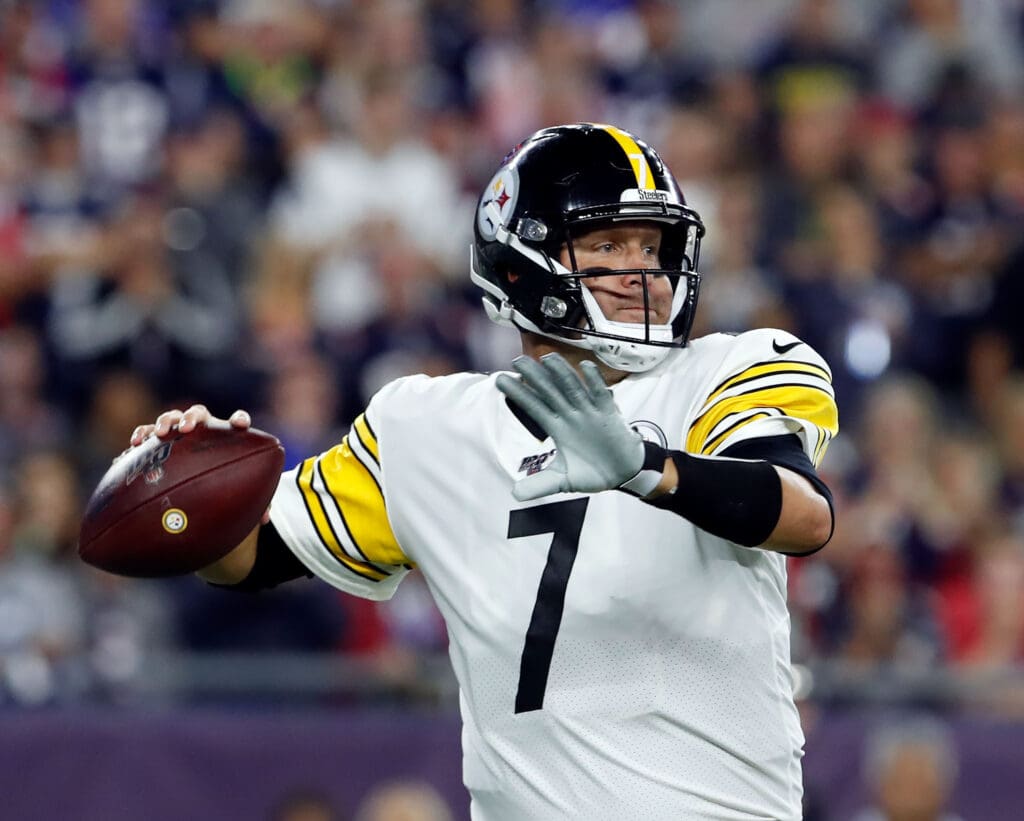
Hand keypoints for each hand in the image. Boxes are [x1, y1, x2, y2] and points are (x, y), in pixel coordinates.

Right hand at [129, 405, 269, 524]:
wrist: (197, 478)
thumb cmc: (223, 482)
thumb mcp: (237, 491)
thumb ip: (253, 500)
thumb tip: (264, 520)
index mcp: (226, 436)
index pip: (236, 421)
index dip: (238, 419)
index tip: (240, 425)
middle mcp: (202, 429)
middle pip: (198, 413)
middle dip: (191, 418)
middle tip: (186, 429)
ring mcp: (178, 432)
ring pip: (171, 417)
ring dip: (164, 422)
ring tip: (159, 434)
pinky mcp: (158, 440)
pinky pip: (147, 432)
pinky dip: (142, 434)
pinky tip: (134, 445)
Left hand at [496, 353, 644, 500]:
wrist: (623, 474)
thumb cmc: (593, 472)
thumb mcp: (563, 481)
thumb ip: (540, 485)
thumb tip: (514, 494)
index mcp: (558, 427)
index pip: (534, 406)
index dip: (519, 394)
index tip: (500, 380)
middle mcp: (571, 415)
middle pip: (550, 391)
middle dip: (535, 377)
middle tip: (517, 360)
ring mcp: (590, 413)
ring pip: (573, 388)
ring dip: (561, 373)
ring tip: (547, 359)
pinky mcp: (609, 415)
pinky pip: (601, 396)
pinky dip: (594, 382)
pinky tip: (586, 368)